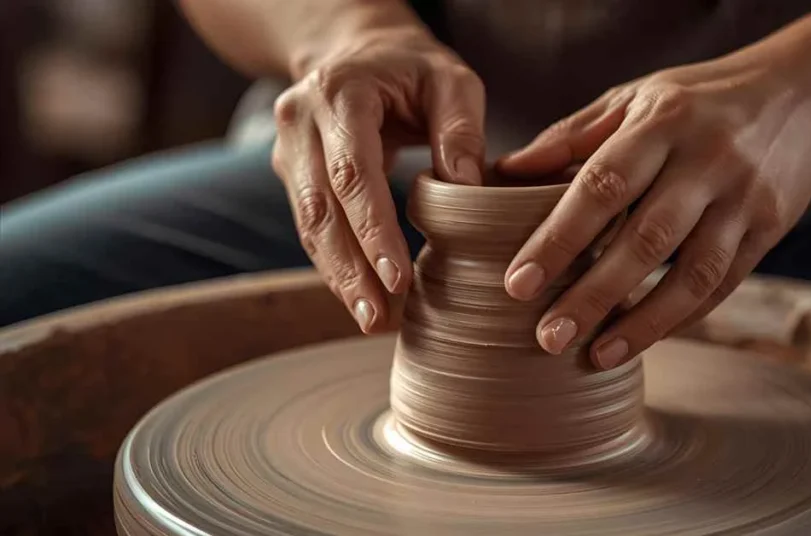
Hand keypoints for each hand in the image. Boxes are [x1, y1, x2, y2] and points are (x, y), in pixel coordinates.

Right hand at [271, 22, 484, 333]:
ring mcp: (288, 151)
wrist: (357, 52)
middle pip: (320, 207)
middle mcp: (301, 122)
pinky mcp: (292, 175)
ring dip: (339, 278)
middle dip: (350, 269)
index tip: (398, 278)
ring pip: (309, 225)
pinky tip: (361, 298)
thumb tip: (467, 191)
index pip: (352, 171)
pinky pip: (312, 227)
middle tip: (379, 318)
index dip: (372, 229)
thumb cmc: (412, 69)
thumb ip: (460, 129)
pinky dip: (336, 266)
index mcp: (339, 94)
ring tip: (372, 320)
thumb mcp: (450, 80)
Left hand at [498, 57, 810, 368]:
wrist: (807, 93)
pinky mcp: (770, 228)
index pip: (601, 187)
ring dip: (644, 322)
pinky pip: (723, 283)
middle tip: (548, 338)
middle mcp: (707, 161)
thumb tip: (502, 174)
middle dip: (594, 295)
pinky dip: (683, 316)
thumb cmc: (699, 99)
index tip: (518, 284)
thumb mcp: (634, 98)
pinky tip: (644, 337)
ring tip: (597, 356)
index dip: (558, 239)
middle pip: (646, 239)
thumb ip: (571, 138)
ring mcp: (744, 199)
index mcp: (661, 123)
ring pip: (693, 273)